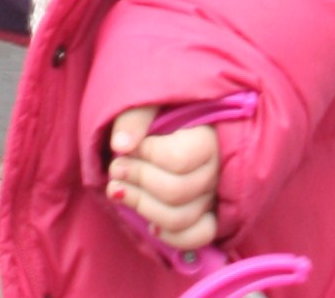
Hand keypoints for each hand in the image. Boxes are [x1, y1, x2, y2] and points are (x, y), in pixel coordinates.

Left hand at [104, 108, 220, 249]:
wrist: (184, 117)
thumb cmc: (166, 106)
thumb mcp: (151, 97)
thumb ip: (136, 116)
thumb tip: (120, 146)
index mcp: (209, 136)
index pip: (178, 159)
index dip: (146, 156)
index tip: (125, 147)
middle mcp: (218, 170)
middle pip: (176, 192)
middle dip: (138, 181)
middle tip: (116, 169)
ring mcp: (216, 196)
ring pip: (181, 218)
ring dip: (143, 207)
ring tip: (119, 190)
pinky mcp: (211, 215)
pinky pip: (196, 237)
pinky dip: (170, 236)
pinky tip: (149, 222)